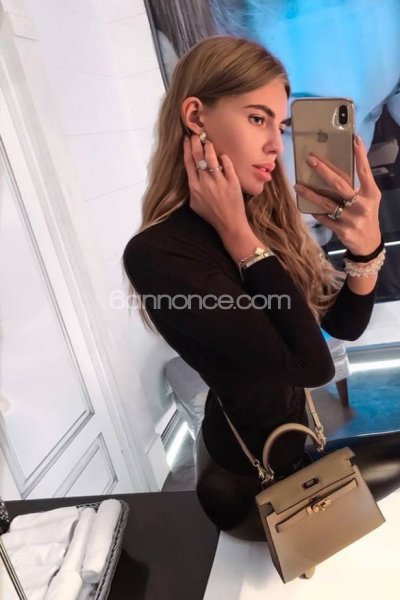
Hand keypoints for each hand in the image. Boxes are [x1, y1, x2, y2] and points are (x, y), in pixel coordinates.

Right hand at [182, 134, 247, 237]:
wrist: (229, 223)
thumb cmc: (212, 215)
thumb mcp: (195, 204)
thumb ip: (193, 188)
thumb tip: (193, 175)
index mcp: (194, 187)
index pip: (188, 162)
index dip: (187, 148)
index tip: (187, 139)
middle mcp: (205, 182)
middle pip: (198, 156)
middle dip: (196, 142)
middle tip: (197, 135)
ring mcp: (219, 182)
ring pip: (212, 157)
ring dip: (209, 146)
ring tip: (209, 141)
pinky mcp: (232, 182)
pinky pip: (227, 164)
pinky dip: (224, 158)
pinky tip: (223, 156)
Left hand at [293, 135, 381, 255]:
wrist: (368, 243)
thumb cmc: (366, 215)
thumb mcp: (369, 199)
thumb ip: (359, 185)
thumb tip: (340, 165)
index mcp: (371, 194)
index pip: (365, 172)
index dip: (361, 156)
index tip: (354, 140)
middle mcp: (362, 205)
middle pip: (340, 185)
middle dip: (324, 170)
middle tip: (310, 160)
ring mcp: (351, 219)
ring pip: (327, 202)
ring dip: (310, 193)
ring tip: (297, 185)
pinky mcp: (341, 230)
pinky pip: (324, 217)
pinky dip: (314, 210)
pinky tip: (304, 204)